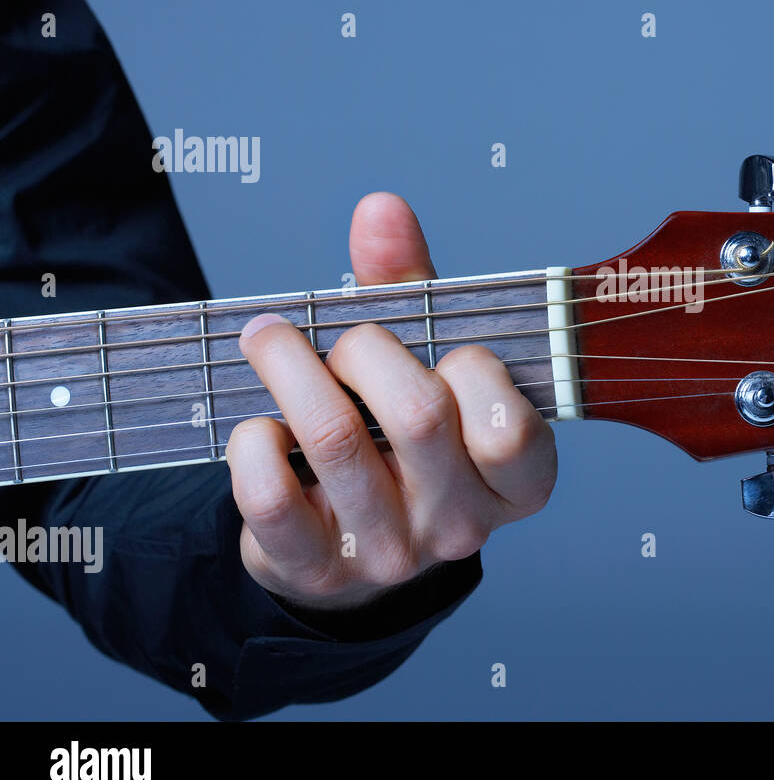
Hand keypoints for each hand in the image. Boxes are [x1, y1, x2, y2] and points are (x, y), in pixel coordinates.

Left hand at [225, 193, 556, 610]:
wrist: (356, 549)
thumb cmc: (405, 437)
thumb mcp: (429, 363)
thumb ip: (412, 287)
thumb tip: (381, 209)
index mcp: (517, 482)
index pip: (510, 428)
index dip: (471, 369)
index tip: (446, 353)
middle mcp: (463, 527)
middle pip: (419, 416)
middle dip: (365, 350)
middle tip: (344, 342)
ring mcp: (390, 555)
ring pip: (335, 442)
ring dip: (290, 368)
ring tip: (269, 340)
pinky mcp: (314, 570)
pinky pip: (270, 498)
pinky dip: (250, 443)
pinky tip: (259, 428)